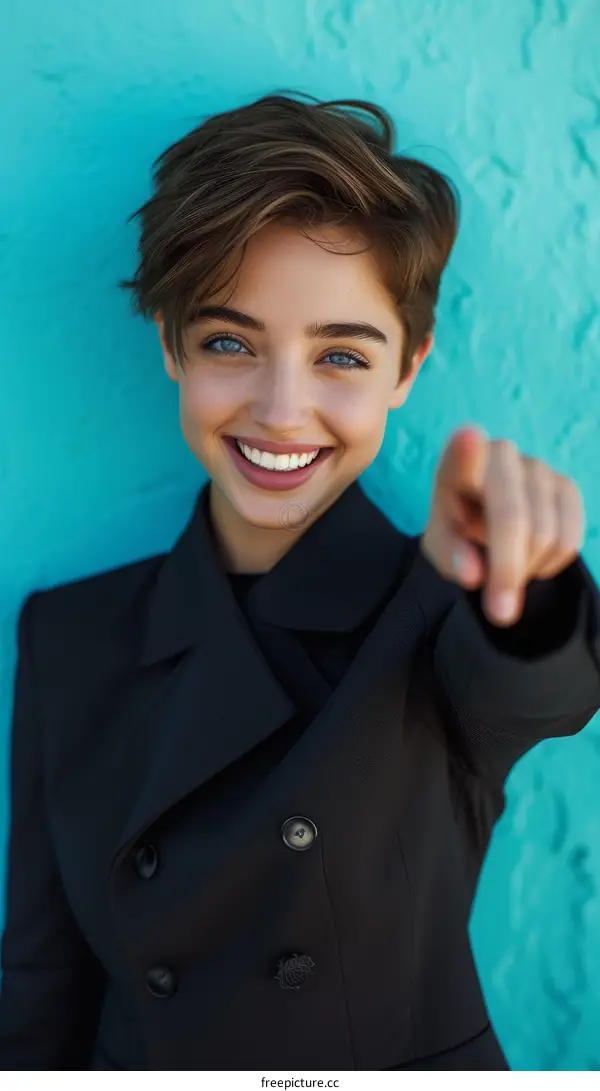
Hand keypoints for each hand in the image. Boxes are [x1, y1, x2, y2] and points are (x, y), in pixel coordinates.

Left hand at [420, 426, 584, 626]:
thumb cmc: (458, 534)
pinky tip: (530, 562)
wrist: (487, 527)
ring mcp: (537, 467)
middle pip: (512, 516)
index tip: (469, 438)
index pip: (461, 453)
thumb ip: (451, 558)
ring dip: (526, 570)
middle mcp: (499, 455)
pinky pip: (570, 539)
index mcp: (455, 464)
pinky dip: (550, 565)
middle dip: (508, 569)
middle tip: (499, 613)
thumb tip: (473, 574)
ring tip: (505, 570)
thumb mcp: (442, 549)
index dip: (467, 450)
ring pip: (545, 535)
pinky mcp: (566, 486)